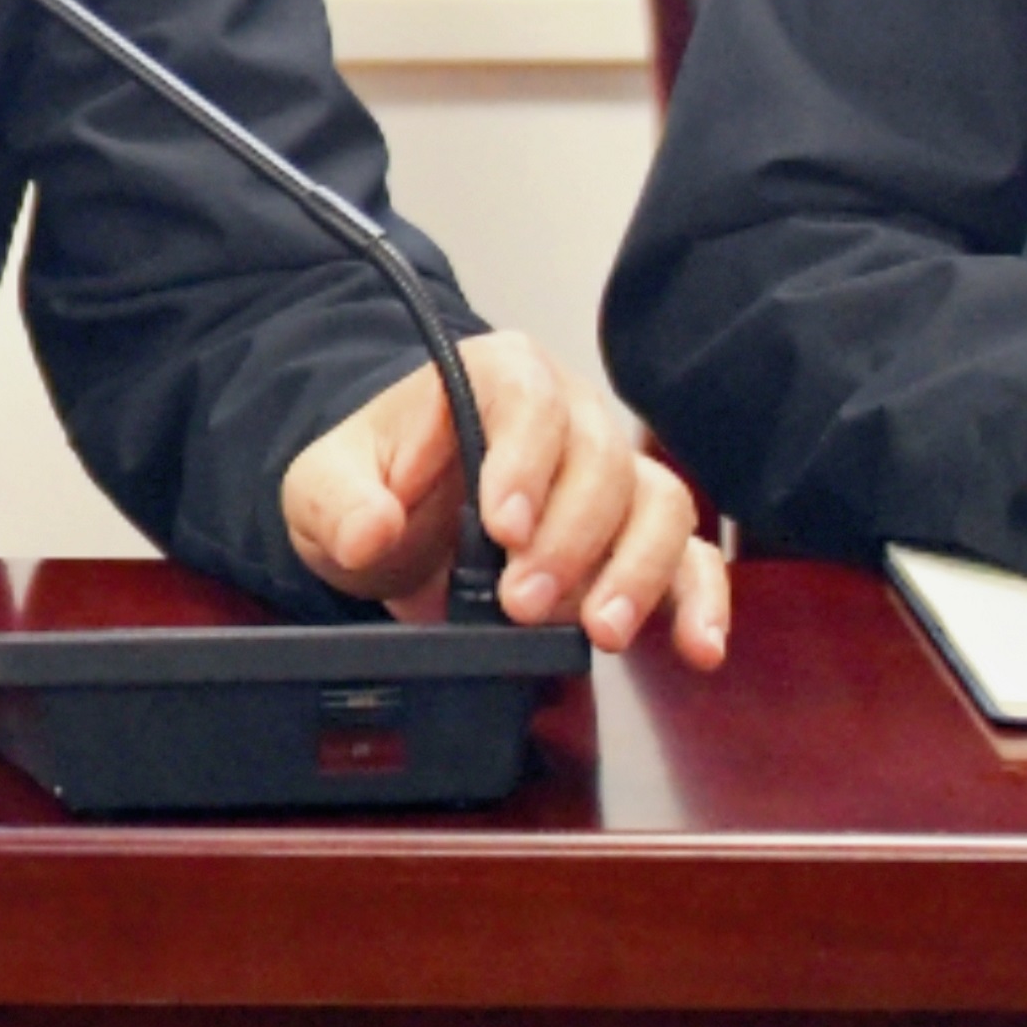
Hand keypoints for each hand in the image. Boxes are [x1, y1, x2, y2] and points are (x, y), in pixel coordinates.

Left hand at [275, 329, 731, 663]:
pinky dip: (701, 603)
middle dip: (568, 539)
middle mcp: (572, 417)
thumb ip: (341, 502)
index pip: (528, 398)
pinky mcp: (639, 540)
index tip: (501, 526)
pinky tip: (695, 648)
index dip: (526, 460)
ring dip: (636, 573)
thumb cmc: (375, 485)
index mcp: (496, 378)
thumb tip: (372, 530)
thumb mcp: (325, 487)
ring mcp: (615, 479)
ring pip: (660, 506)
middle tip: (521, 603)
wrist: (401, 522)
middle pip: (602, 461)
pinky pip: (694, 560)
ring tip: (599, 632)